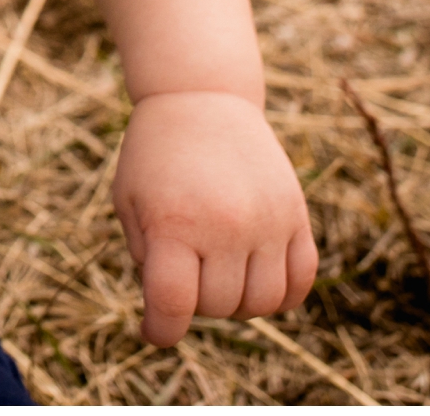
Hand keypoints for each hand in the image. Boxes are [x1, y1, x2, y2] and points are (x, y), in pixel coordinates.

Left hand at [111, 89, 316, 346]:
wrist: (201, 98)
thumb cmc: (154, 155)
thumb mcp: (129, 202)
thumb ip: (147, 260)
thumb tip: (171, 311)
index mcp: (174, 223)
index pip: (173, 305)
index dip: (161, 330)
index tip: (154, 330)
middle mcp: (226, 225)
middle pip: (218, 307)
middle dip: (194, 302)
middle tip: (183, 271)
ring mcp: (268, 221)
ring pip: (262, 303)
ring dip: (236, 301)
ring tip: (216, 271)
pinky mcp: (297, 216)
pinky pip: (301, 281)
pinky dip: (280, 292)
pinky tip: (254, 274)